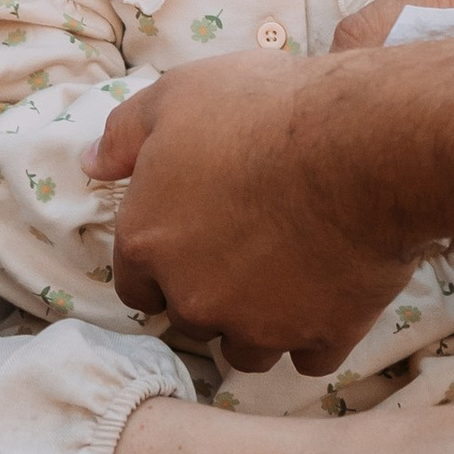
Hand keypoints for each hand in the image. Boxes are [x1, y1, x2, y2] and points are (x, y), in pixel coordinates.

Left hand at [93, 58, 417, 374]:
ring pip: (246, 350)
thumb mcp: (176, 96)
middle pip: (191, 319)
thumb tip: (92, 162)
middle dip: (210, 294)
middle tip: (245, 250)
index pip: (135, 285)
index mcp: (149, 243)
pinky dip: (315, 334)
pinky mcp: (321, 336)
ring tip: (286, 279)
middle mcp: (195, 297)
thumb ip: (124, 135)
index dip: (159, 266)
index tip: (189, 243)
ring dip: (257, 324)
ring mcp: (260, 325)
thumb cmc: (262, 111)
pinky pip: (309, 357)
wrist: (361, 145)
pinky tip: (328, 296)